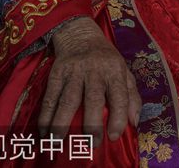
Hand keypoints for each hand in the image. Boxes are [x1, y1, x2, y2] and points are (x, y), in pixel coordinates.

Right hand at [40, 17, 140, 142]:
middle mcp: (95, 71)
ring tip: (58, 142)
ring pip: (68, 99)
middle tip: (91, 143)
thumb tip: (134, 123)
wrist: (81, 35)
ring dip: (62, 122)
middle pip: (93, 98)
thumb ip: (132, 96)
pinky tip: (44, 132)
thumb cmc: (106, 60)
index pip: (120, 95)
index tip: (114, 136)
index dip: (119, 116)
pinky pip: (50, 97)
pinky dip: (45, 116)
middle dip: (92, 123)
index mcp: (115, 71)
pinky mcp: (56, 73)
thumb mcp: (124, 72)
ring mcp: (74, 71)